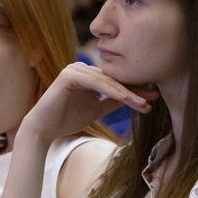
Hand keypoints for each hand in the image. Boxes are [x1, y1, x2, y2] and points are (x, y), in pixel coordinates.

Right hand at [22, 63, 157, 142]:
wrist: (43, 129)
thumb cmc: (66, 119)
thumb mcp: (95, 109)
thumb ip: (111, 102)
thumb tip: (131, 99)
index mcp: (88, 75)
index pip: (115, 81)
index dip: (134, 90)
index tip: (152, 98)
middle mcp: (81, 68)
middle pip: (113, 79)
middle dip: (134, 90)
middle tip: (154, 97)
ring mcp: (75, 69)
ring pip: (107, 81)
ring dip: (126, 92)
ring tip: (143, 102)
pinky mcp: (70, 75)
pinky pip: (96, 82)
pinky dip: (112, 90)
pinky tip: (126, 98)